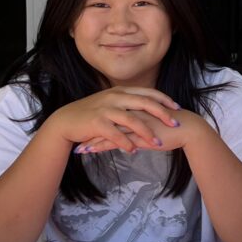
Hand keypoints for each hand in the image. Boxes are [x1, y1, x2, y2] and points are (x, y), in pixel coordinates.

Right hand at [52, 87, 181, 152]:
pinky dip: (126, 143)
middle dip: (162, 114)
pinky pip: (116, 134)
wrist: (65, 120)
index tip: (176, 108)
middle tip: (175, 124)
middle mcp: (115, 97)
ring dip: (147, 132)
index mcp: (120, 91)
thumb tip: (147, 107)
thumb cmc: (90, 113)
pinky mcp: (97, 122)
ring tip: (157, 143)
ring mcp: (106, 109)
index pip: (147, 93)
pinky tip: (134, 151)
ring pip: (132, 120)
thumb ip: (127, 102)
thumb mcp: (110, 102)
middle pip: (145, 103)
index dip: (164, 100)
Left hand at [73, 107, 216, 155]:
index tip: (87, 127)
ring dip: (92, 140)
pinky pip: (114, 140)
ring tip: (80, 148)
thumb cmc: (174, 127)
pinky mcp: (136, 134)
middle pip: (105, 119)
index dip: (99, 120)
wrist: (187, 130)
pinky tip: (91, 151)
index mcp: (136, 106)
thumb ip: (143, 123)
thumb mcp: (155, 122)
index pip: (112, 112)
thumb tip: (135, 130)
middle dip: (90, 129)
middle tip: (77, 136)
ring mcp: (133, 122)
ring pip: (107, 130)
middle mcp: (132, 111)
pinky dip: (100, 146)